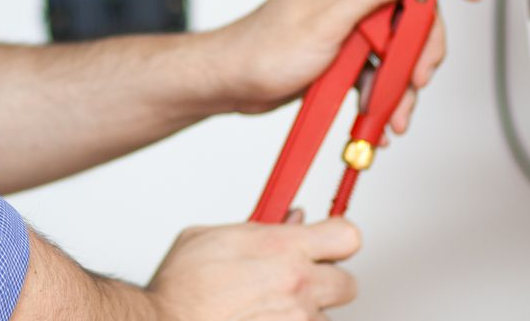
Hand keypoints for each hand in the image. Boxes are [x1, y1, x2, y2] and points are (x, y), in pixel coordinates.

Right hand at [146, 214, 361, 320]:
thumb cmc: (182, 289)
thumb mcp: (209, 236)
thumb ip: (257, 226)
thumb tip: (288, 219)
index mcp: (282, 248)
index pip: (347, 236)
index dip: (338, 239)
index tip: (329, 241)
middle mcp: (297, 286)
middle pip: (348, 283)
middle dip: (327, 282)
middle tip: (301, 281)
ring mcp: (297, 320)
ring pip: (324, 317)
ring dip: (304, 313)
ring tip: (271, 309)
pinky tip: (263, 319)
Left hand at [205, 0, 484, 130]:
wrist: (230, 84)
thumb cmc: (261, 48)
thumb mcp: (323, 20)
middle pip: (413, 11)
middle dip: (422, 48)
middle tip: (417, 77)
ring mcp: (348, 26)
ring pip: (398, 46)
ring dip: (402, 82)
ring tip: (394, 112)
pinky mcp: (344, 53)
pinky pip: (379, 70)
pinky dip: (384, 94)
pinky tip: (378, 117)